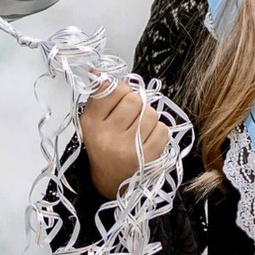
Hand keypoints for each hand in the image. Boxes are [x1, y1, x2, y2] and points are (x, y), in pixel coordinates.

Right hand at [79, 79, 168, 197]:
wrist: (110, 183)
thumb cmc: (103, 147)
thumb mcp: (93, 121)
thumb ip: (99, 95)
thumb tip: (100, 71)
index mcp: (91, 124)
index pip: (112, 89)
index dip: (121, 90)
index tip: (120, 99)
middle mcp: (108, 136)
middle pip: (135, 100)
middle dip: (137, 104)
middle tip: (131, 117)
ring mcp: (129, 149)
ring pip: (152, 114)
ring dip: (149, 118)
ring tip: (139, 130)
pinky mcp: (148, 159)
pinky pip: (163, 130)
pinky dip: (158, 132)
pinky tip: (147, 140)